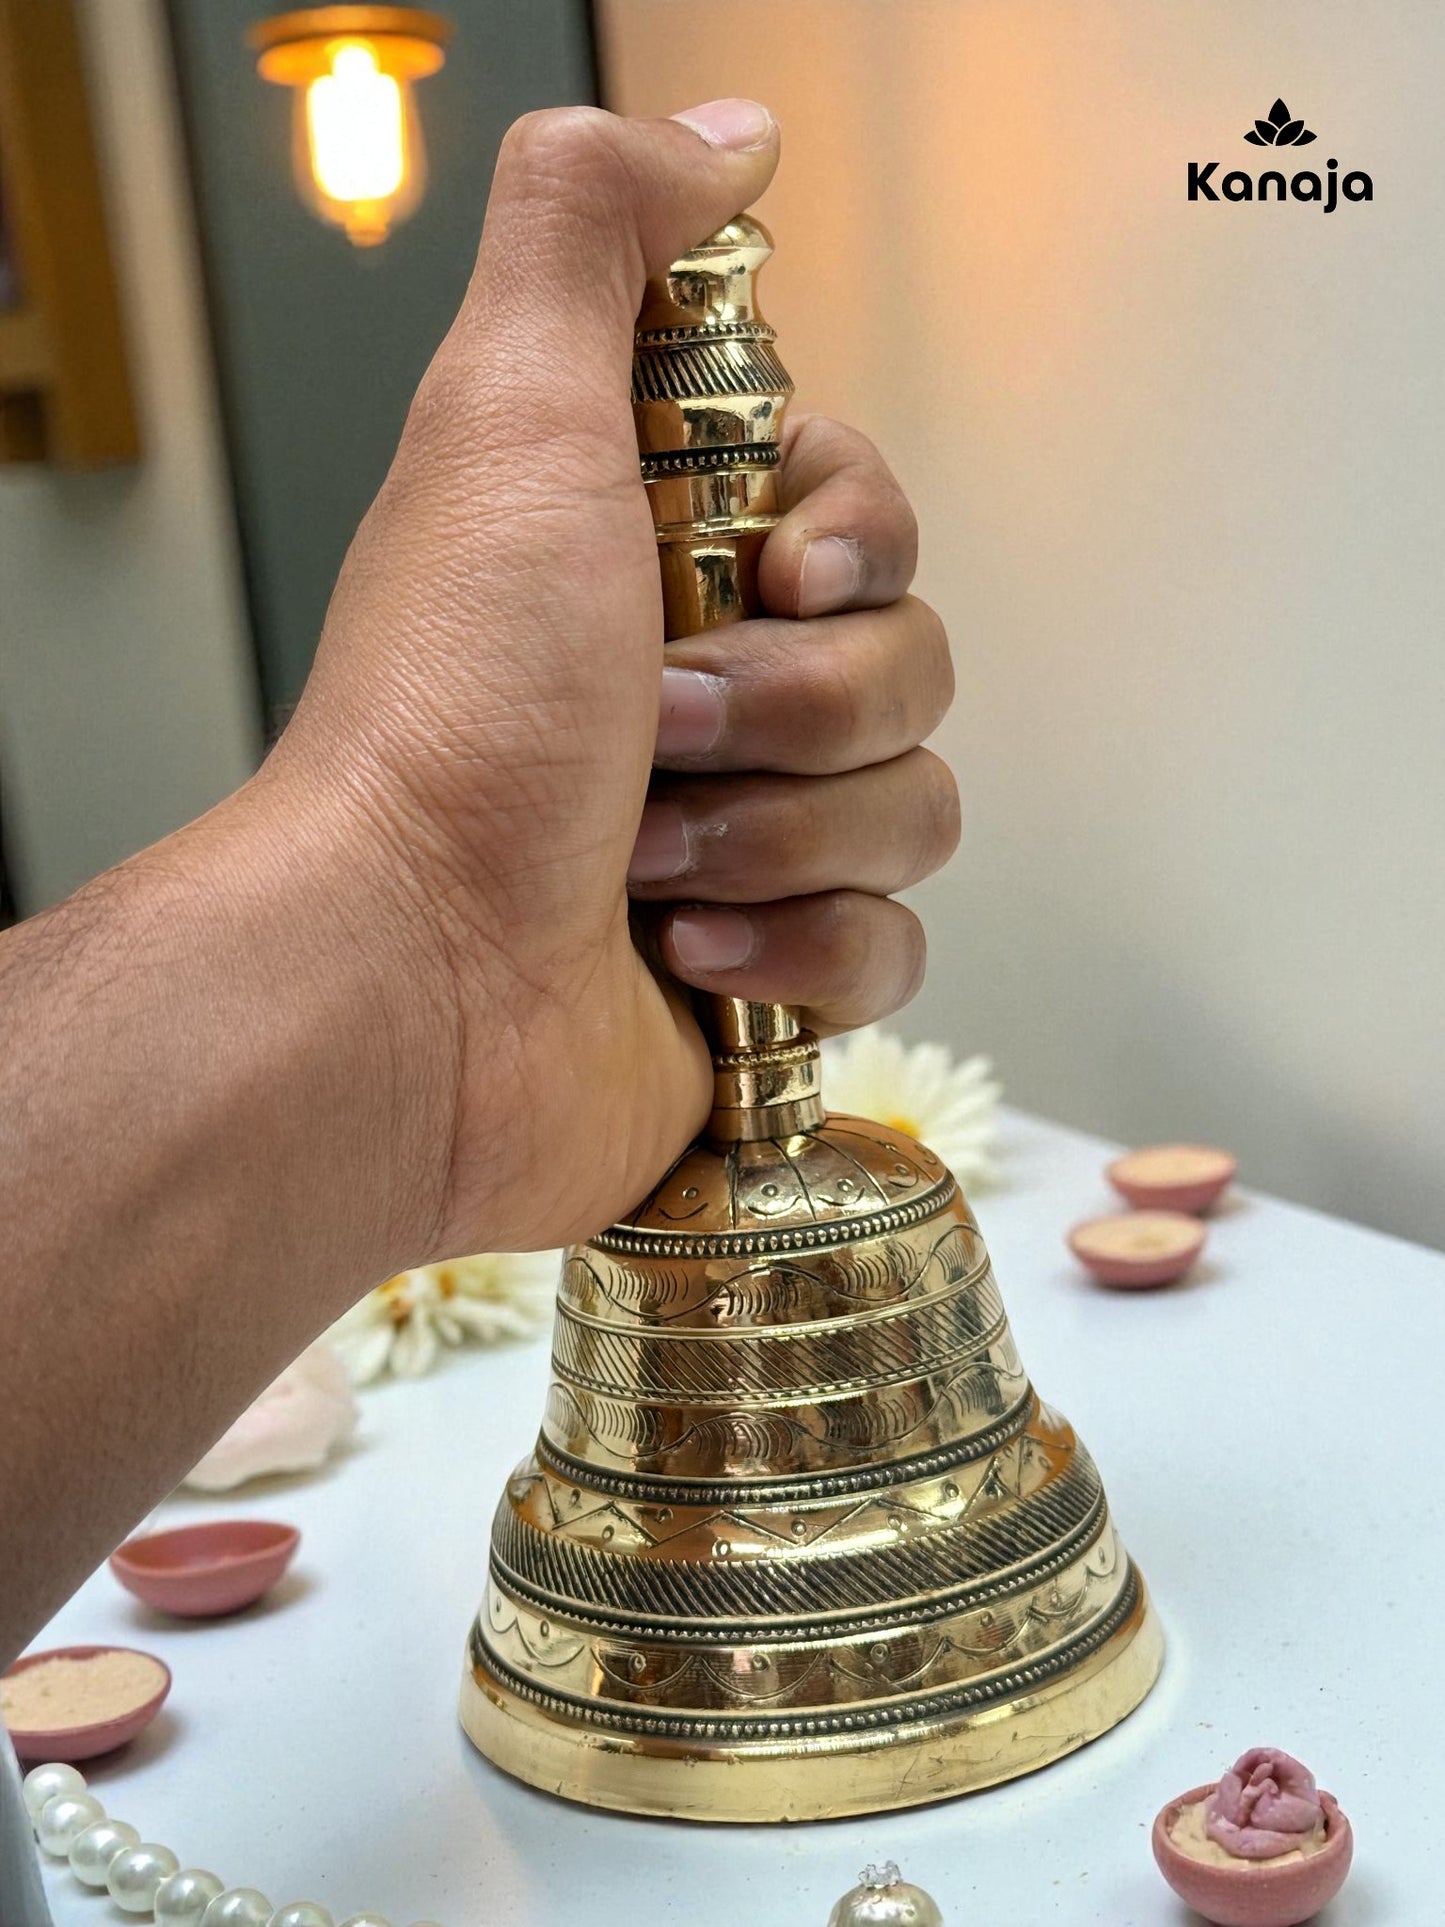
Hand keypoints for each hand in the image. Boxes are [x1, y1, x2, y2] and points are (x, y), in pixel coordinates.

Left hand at [259, 100, 957, 1255]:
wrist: (406, 981)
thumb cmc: (449, 715)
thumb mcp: (507, 416)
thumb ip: (597, 230)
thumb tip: (726, 137)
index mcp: (662, 564)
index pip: (864, 513)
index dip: (854, 536)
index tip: (782, 565)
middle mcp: (709, 693)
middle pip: (912, 657)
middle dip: (797, 701)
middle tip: (656, 729)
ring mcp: (746, 838)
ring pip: (920, 804)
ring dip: (785, 830)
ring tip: (649, 859)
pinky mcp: (772, 973)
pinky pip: (896, 945)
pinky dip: (801, 953)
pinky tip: (685, 958)